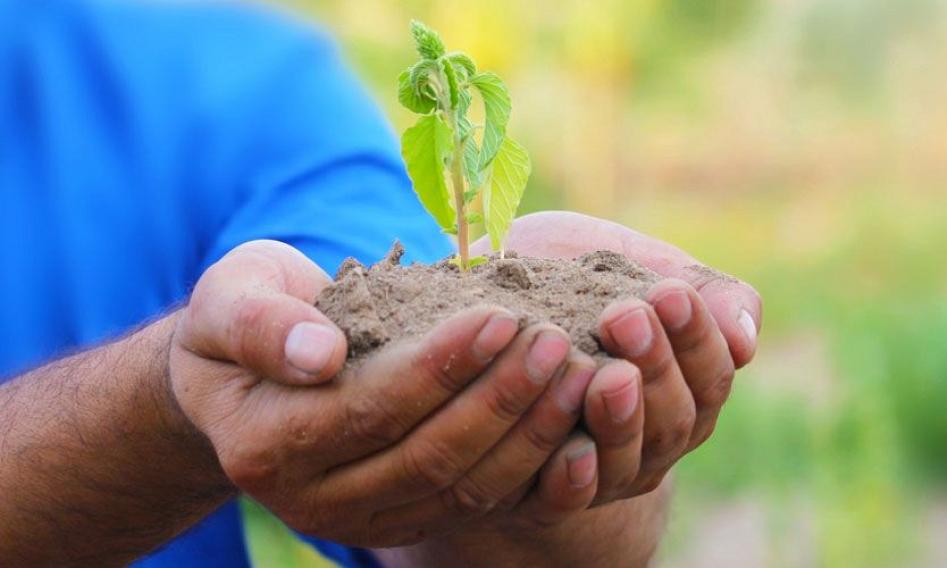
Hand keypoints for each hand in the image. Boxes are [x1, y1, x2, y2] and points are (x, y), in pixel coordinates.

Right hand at [170, 240, 618, 546]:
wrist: (242, 378)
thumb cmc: (243, 318)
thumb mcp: (229, 298)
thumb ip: (261, 324)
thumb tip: (316, 355)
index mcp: (267, 444)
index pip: (372, 410)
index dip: (441, 367)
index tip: (500, 317)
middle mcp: (315, 500)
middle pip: (429, 457)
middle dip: (501, 399)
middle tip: (555, 342)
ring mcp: (366, 518)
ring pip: (464, 488)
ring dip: (530, 433)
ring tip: (578, 372)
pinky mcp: (408, 518)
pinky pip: (479, 499)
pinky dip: (532, 459)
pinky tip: (570, 411)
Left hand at [472, 211, 762, 502]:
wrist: (498, 303)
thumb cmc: (581, 279)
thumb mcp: (641, 270)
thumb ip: (703, 294)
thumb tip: (746, 340)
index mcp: (689, 389)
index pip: (711, 375)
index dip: (696, 337)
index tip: (669, 292)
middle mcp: (654, 440)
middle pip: (673, 420)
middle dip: (655, 366)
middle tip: (625, 317)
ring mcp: (604, 471)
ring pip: (626, 460)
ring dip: (619, 418)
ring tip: (603, 375)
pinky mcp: (545, 493)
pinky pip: (567, 498)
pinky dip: (573, 479)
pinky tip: (570, 448)